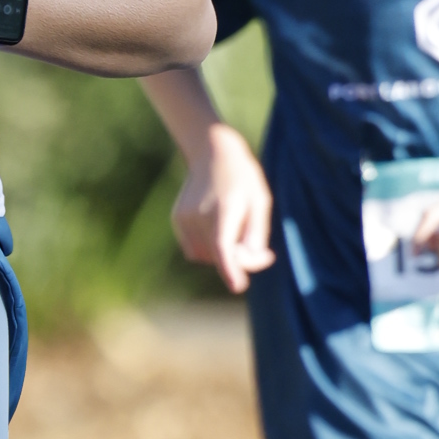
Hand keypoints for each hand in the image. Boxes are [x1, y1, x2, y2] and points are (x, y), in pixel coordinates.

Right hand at [173, 122, 273, 291]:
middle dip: (238, 261)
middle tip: (260, 253)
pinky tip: (217, 228)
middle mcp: (200, 214)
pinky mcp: (177, 219)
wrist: (212, 152)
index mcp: (225, 208)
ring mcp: (184, 218)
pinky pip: (193, 249)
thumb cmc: (243, 178)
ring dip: (221, 255)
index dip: (230, 268)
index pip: (222, 246)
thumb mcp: (261, 201)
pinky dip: (208, 248)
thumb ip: (257, 233)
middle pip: (218, 255)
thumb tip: (253, 260)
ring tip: (235, 234)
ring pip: (204, 256)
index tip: (238, 286)